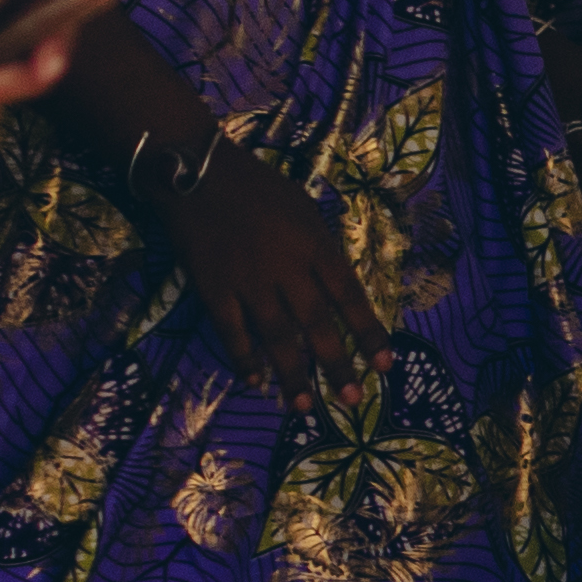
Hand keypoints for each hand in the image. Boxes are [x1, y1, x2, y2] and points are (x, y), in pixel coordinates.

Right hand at [160, 145, 388, 394]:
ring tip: (303, 407)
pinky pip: (231, 331)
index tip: (384, 365)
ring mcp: (248, 281)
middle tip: (352, 400)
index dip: (368, 334)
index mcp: (315, 246)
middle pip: (317, 325)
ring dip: (292, 374)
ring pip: (276, 337)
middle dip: (337, 366)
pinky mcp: (213, 288)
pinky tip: (254, 382)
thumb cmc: (258, 187)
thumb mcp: (305, 209)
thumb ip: (321, 249)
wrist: (197, 173)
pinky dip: (243, 358)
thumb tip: (339, 287)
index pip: (350, 298)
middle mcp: (287, 269)